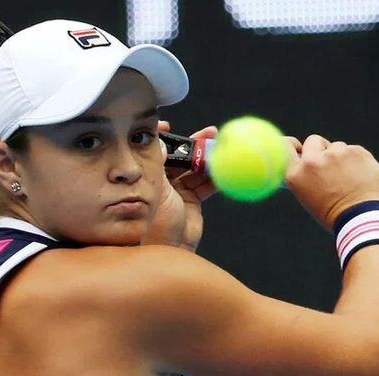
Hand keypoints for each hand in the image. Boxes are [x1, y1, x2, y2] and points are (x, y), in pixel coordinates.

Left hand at [143, 122, 217, 251]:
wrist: (172, 247)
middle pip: (181, 157)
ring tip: (222, 146)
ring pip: (196, 168)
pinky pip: (207, 183)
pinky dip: (217, 175)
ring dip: (209, 158)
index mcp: (151, 176)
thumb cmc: (159, 219)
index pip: (157, 151)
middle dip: (195, 144)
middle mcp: (164, 181)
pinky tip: (227, 165)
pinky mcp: (193, 200)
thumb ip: (161, 164)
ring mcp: (179, 190)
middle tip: (211, 132)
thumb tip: (160, 143)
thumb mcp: (158, 187)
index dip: (163, 137)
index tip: (169, 125)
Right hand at [285, 134, 378, 229]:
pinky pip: (354, 150)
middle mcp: (312, 161)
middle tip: (330, 163)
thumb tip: (308, 161)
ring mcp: (335, 154)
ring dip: (341, 156)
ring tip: (349, 177)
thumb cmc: (333, 213)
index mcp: (295, 174)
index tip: (299, 147)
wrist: (360, 218)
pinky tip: (360, 176)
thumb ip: (305, 175)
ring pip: (337, 146)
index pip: (285, 146)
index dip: (293, 143)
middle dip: (321, 148)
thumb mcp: (307, 196)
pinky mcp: (356, 151)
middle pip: (313, 140)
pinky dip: (357, 160)